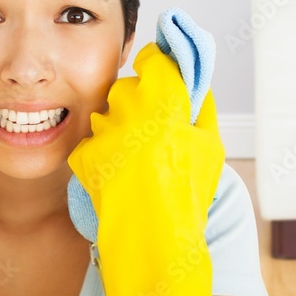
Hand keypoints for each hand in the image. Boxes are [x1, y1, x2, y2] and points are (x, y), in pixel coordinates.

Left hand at [68, 42, 225, 295]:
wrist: (154, 236)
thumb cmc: (188, 193)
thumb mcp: (211, 146)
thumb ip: (203, 108)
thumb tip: (196, 87)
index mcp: (165, 98)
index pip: (152, 59)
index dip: (156, 68)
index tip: (157, 77)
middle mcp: (130, 107)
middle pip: (125, 87)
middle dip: (135, 102)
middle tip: (149, 130)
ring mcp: (104, 130)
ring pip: (105, 115)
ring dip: (116, 129)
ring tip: (135, 159)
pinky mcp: (84, 153)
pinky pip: (92, 144)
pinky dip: (102, 155)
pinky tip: (119, 174)